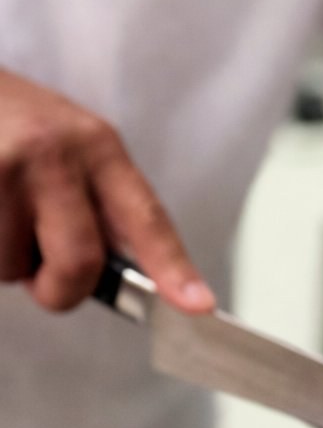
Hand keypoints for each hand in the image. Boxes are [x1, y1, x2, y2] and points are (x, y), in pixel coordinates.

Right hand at [0, 69, 214, 312]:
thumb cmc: (14, 122)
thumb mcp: (71, 144)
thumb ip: (100, 202)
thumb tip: (119, 273)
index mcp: (98, 146)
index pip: (146, 217)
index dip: (173, 267)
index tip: (198, 305)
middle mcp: (56, 155)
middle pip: (80, 263)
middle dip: (61, 290)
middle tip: (43, 276)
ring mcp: (5, 170)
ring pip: (14, 269)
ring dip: (7, 260)